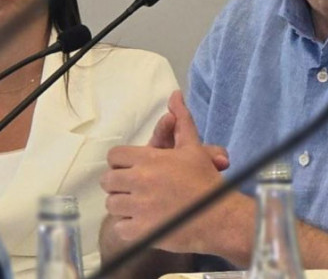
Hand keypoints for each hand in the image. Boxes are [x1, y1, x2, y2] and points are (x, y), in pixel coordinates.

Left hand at [101, 91, 253, 257]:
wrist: (219, 217)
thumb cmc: (206, 181)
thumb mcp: (193, 148)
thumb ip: (181, 121)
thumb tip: (175, 95)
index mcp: (149, 159)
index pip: (114, 157)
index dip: (122, 163)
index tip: (134, 170)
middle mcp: (140, 181)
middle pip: (108, 181)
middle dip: (120, 185)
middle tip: (137, 189)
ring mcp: (138, 207)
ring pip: (112, 205)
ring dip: (124, 206)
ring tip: (142, 207)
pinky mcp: (140, 231)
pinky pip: (120, 227)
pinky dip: (130, 227)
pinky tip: (146, 223)